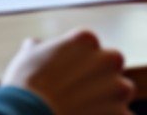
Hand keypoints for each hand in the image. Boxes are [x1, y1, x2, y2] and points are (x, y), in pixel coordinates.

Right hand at [0, 28, 133, 114]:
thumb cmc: (25, 87)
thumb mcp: (27, 57)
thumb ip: (39, 48)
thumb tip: (34, 45)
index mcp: (86, 39)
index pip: (91, 47)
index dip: (80, 63)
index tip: (67, 78)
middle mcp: (107, 59)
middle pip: (112, 66)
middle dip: (101, 79)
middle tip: (79, 96)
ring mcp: (118, 89)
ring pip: (121, 93)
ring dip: (110, 102)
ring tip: (84, 113)